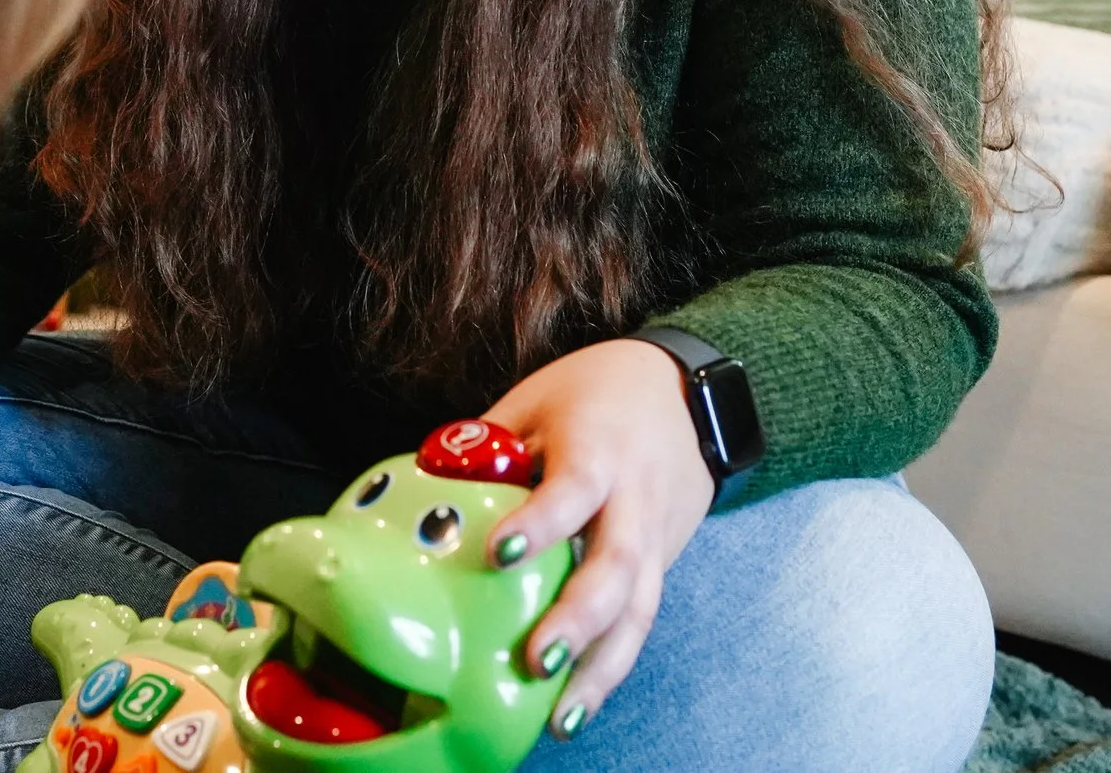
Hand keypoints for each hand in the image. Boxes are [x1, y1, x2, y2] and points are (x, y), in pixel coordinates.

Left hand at [479, 338, 713, 736]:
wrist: (684, 394)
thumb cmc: (596, 394)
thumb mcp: (536, 401)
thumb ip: (488, 448)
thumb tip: (426, 489)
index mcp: (597, 450)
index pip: (574, 488)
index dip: (541, 522)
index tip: (499, 552)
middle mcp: (633, 500)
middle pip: (617, 566)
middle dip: (578, 620)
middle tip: (536, 661)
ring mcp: (654, 538)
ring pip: (638, 610)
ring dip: (601, 668)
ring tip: (562, 717)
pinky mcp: (661, 564)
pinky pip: (639, 622)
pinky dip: (611, 667)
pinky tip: (577, 706)